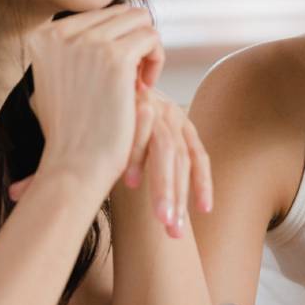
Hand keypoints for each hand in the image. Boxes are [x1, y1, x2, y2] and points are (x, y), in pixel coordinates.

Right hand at [11, 7, 162, 202]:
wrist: (74, 166)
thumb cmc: (71, 133)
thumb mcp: (58, 83)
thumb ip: (70, 53)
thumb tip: (96, 29)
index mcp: (44, 35)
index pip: (98, 15)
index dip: (117, 41)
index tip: (118, 75)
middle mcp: (60, 32)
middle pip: (121, 13)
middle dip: (134, 43)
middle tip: (133, 80)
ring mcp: (86, 42)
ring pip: (140, 20)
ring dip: (147, 50)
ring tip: (140, 84)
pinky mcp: (114, 57)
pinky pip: (151, 37)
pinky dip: (156, 59)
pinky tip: (145, 89)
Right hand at [121, 87, 212, 237]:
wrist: (98, 72)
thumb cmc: (114, 111)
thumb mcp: (138, 132)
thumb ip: (145, 160)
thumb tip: (143, 194)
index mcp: (178, 122)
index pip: (197, 155)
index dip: (203, 182)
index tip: (205, 210)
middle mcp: (171, 113)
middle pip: (183, 161)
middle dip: (179, 198)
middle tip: (174, 233)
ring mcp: (154, 106)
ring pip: (167, 152)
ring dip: (164, 188)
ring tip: (163, 219)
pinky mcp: (133, 101)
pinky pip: (140, 134)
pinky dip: (136, 158)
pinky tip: (131, 183)